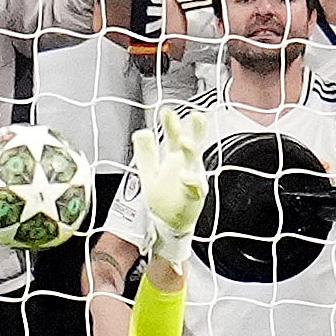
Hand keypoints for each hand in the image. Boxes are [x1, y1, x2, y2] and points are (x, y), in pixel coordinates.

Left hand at [128, 111, 212, 244]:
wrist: (169, 225)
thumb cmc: (163, 199)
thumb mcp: (148, 174)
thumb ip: (145, 154)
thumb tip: (140, 132)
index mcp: (174, 159)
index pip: (174, 136)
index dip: (171, 123)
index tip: (166, 111)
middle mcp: (185, 166)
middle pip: (191, 143)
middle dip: (194, 129)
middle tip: (195, 115)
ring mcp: (192, 180)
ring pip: (195, 162)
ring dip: (191, 150)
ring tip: (185, 141)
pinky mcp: (194, 196)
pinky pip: (195, 187)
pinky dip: (191, 181)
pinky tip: (185, 176)